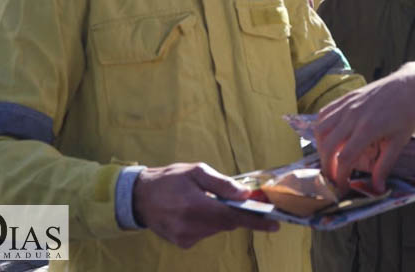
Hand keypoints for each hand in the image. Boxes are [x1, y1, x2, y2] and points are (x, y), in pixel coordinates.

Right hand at [132, 162, 279, 248]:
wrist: (139, 197)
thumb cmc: (170, 179)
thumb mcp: (196, 171)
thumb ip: (222, 183)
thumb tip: (245, 194)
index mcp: (195, 205)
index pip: (233, 216)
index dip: (256, 221)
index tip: (274, 225)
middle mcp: (191, 225)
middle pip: (227, 223)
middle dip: (235, 212)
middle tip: (235, 199)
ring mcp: (186, 237)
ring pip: (217, 229)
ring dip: (219, 217)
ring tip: (203, 202)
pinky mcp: (183, 243)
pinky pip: (206, 233)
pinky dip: (207, 223)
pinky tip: (193, 212)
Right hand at [314, 61, 414, 192]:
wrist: (410, 84)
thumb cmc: (408, 113)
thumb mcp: (400, 141)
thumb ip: (385, 165)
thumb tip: (377, 189)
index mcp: (368, 128)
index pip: (344, 158)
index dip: (340, 176)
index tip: (342, 188)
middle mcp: (352, 116)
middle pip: (328, 146)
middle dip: (327, 166)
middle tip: (334, 177)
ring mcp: (347, 105)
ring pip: (321, 129)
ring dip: (322, 147)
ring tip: (331, 158)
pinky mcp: (346, 98)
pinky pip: (324, 114)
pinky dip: (321, 128)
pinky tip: (330, 137)